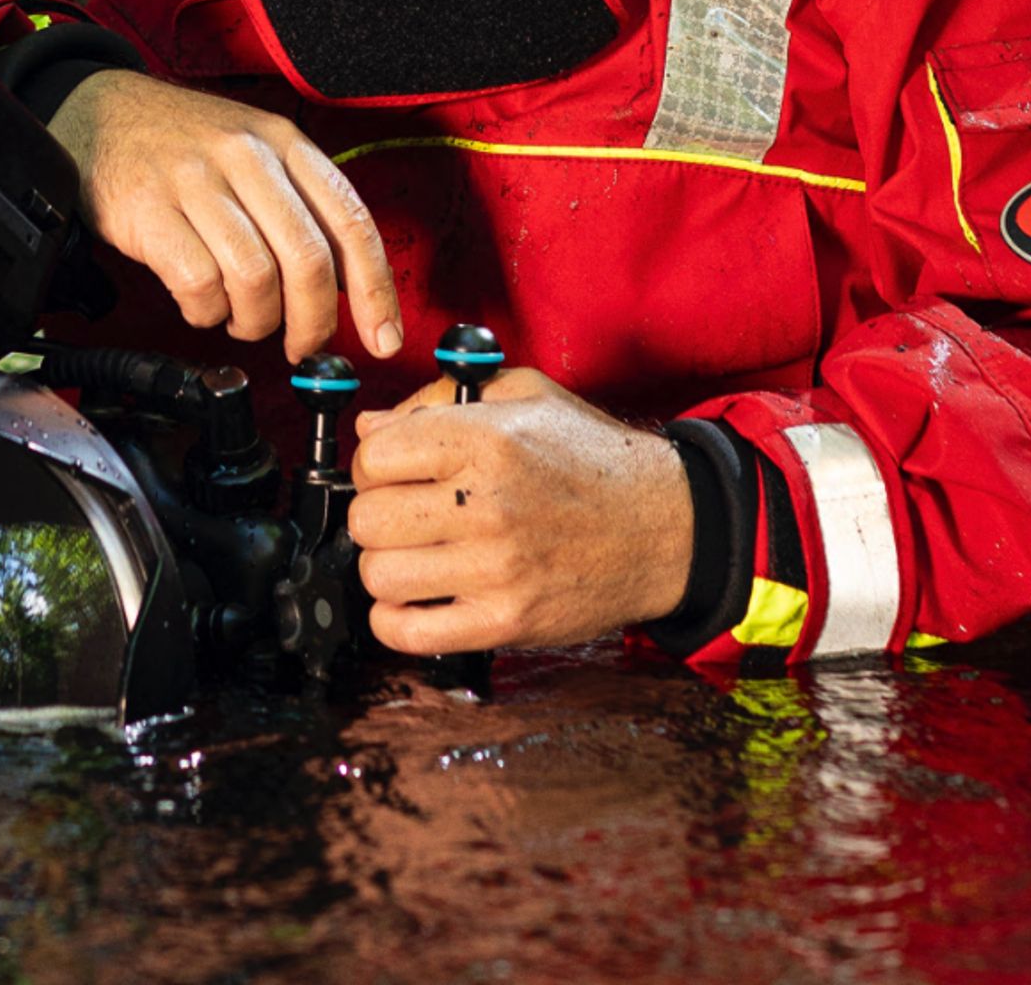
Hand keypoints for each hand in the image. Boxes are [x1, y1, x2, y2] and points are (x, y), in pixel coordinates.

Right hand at [49, 70, 401, 362]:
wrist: (99, 112)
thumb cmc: (182, 144)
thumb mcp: (253, 151)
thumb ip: (299, 206)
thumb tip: (346, 287)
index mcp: (284, 141)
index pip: (351, 220)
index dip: (374, 289)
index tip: (382, 336)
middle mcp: (247, 155)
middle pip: (308, 259)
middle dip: (312, 321)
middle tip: (300, 344)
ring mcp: (197, 180)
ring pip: (256, 277)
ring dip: (254, 319)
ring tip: (240, 317)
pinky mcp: (150, 210)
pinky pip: (197, 283)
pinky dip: (206, 311)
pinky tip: (201, 303)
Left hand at [347, 368, 693, 653]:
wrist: (663, 525)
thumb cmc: (591, 457)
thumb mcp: (523, 396)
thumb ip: (439, 399)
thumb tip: (370, 426)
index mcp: (485, 440)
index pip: (374, 455)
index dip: (373, 462)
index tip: (392, 470)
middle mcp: (487, 505)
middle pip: (368, 519)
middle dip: (376, 513)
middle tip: (403, 512)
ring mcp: (496, 570)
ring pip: (380, 576)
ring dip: (387, 565)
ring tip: (416, 553)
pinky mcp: (506, 622)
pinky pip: (409, 633)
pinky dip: (395, 620)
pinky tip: (416, 597)